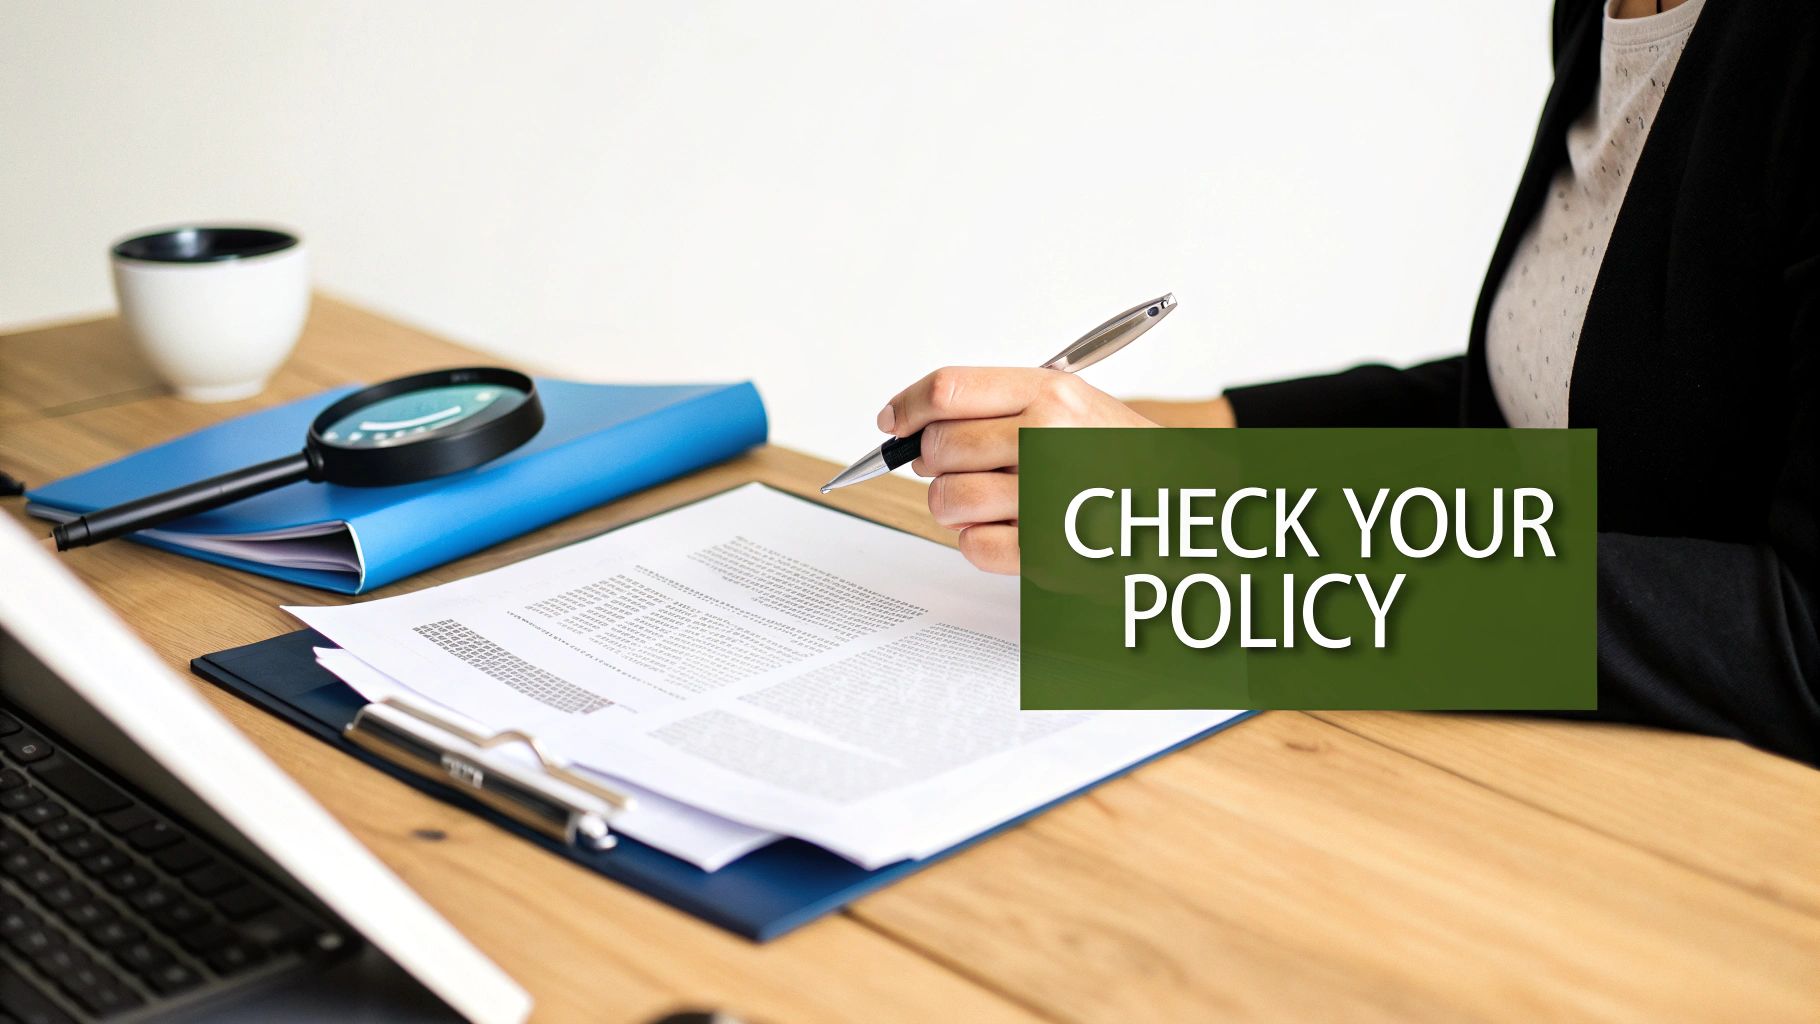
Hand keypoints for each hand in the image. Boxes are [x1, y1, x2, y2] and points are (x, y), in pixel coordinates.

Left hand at [878, 367, 1160, 573]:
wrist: (1182, 501)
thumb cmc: (1118, 455)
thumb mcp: (1067, 404)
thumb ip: (995, 406)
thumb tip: (913, 426)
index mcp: (1049, 392)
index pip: (947, 390)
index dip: (907, 408)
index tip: (893, 423)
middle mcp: (1048, 436)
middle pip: (938, 447)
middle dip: (932, 464)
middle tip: (954, 469)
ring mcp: (1049, 494)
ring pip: (947, 500)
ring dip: (952, 507)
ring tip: (983, 503)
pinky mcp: (1050, 549)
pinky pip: (974, 548)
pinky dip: (978, 544)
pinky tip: (1006, 530)